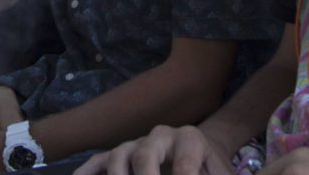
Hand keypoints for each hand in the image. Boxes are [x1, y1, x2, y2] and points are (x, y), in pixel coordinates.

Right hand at [74, 125, 231, 174]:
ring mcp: (136, 144)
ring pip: (119, 155)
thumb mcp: (221, 173)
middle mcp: (160, 137)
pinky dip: (87, 172)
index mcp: (189, 139)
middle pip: (145, 153)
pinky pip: (99, 161)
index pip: (185, 160)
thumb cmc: (211, 167)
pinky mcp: (119, 155)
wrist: (201, 151)